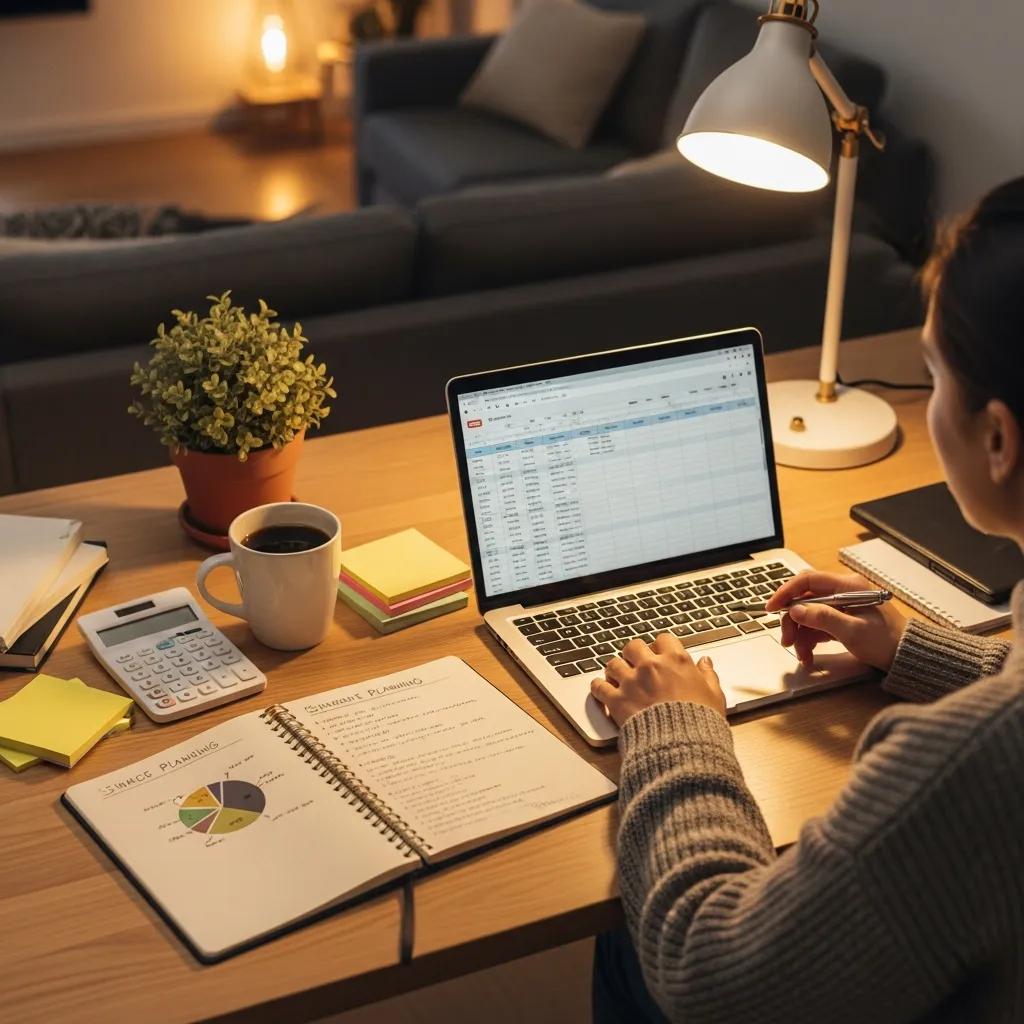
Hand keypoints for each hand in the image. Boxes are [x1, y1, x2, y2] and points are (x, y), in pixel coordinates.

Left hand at [590, 633, 725, 726]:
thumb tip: (705, 662)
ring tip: (617, 676)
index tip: (659, 653)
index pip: (663, 639)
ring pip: (613, 663)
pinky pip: (598, 686)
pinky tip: (601, 689)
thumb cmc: (701, 723)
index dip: (660, 646)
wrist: (682, 746)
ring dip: (615, 669)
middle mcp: (651, 666)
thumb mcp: (714, 696)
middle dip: (633, 654)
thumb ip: (708, 675)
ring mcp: (631, 682)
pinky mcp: (616, 700)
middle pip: (633, 646)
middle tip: (634, 663)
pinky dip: (598, 687)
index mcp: (675, 661)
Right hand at [766, 570, 906, 670]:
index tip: (772, 607)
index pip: (808, 580)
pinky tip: (808, 654)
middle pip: (805, 599)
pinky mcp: (841, 619)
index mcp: (847, 586)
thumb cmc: (886, 641)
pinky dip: (809, 639)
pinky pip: (817, 625)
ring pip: (808, 614)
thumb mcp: (853, 631)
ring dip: (800, 634)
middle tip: (787, 640)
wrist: (907, 656)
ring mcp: (841, 606)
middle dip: (792, 620)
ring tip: (801, 654)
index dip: (786, 592)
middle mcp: (842, 592)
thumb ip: (823, 618)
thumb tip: (796, 610)